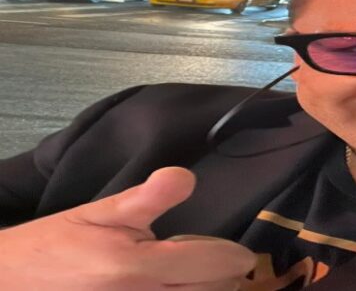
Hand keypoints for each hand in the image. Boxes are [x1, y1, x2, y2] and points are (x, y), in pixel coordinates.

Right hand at [0, 167, 255, 289]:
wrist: (13, 281)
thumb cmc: (59, 244)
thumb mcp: (101, 212)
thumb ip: (149, 196)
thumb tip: (186, 177)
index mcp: (138, 267)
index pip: (218, 265)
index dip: (234, 255)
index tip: (232, 249)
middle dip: (222, 276)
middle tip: (207, 260)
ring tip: (192, 277)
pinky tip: (173, 288)